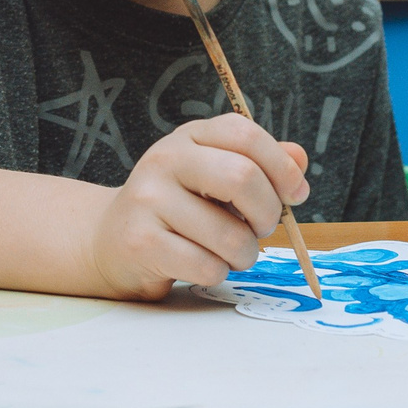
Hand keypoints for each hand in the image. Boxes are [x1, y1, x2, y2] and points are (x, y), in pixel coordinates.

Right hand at [86, 117, 310, 300]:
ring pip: (230, 235)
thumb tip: (299, 159)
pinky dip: (217, 273)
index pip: (244, 134)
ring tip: (229, 252)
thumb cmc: (175, 209)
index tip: (295, 194)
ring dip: (244, 254)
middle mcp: (165, 159)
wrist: (109, 240)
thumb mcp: (214, 176)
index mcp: (189, 138)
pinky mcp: (141, 241)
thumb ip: (259, 165)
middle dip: (268, 214)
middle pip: (242, 178)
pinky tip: (199, 264)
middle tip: (261, 228)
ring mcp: (148, 199)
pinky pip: (207, 265)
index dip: (281, 166)